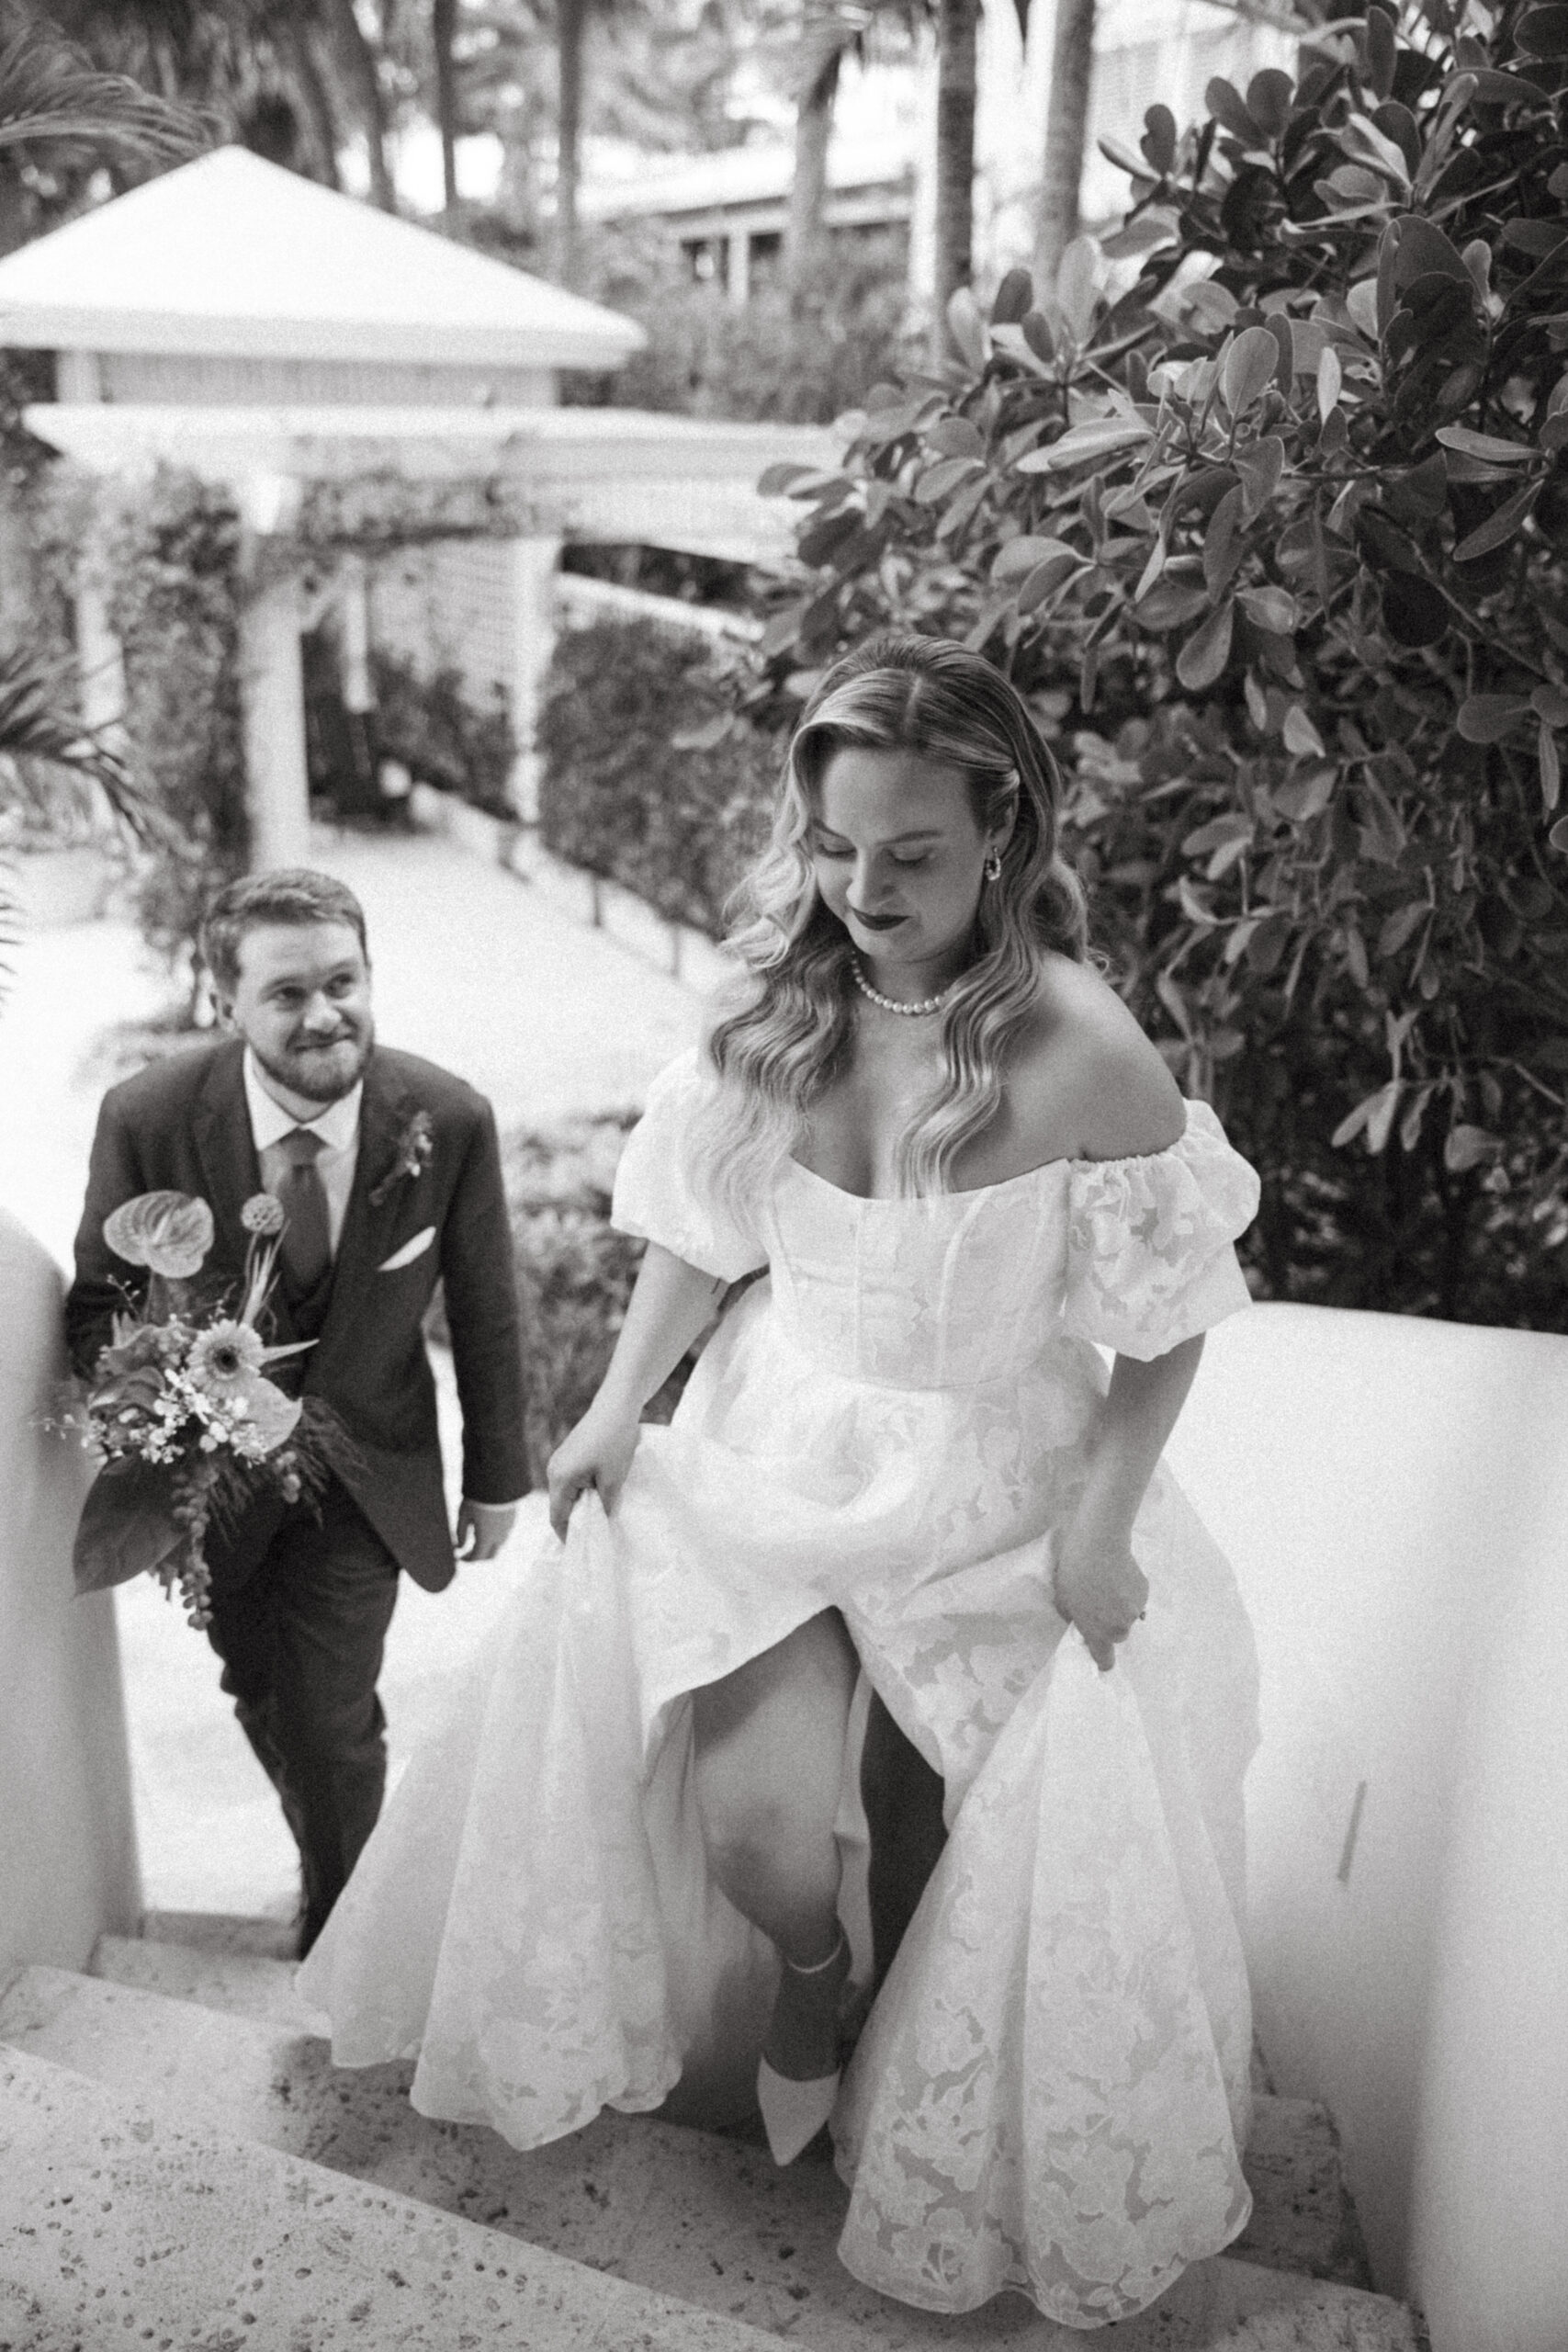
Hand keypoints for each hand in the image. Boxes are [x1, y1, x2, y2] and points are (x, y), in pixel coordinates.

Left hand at [455, 1498, 516, 1559]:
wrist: (499, 1480)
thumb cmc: (477, 1497)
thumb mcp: (463, 1514)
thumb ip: (460, 1532)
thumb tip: (459, 1547)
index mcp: (486, 1537)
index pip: (477, 1557)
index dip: (467, 1559)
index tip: (458, 1556)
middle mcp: (499, 1536)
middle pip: (490, 1555)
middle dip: (479, 1557)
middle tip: (468, 1552)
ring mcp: (508, 1528)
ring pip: (498, 1545)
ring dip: (488, 1546)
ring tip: (475, 1535)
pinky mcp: (513, 1519)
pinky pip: (504, 1533)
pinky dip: (495, 1536)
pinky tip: (486, 1525)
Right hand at [547, 1400, 641, 1540]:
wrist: (616, 1407)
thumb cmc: (615, 1443)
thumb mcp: (613, 1480)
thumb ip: (605, 1506)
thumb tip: (602, 1524)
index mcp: (560, 1479)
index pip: (557, 1517)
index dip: (568, 1535)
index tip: (583, 1549)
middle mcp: (553, 1470)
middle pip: (560, 1506)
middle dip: (577, 1520)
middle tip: (596, 1533)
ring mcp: (559, 1460)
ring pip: (566, 1493)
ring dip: (582, 1504)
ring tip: (602, 1513)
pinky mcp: (568, 1454)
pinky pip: (571, 1480)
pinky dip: (582, 1491)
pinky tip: (600, 1492)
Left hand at [1050, 1517, 1148, 1673]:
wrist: (1098, 1544)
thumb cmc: (1074, 1572)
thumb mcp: (1063, 1600)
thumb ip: (1074, 1619)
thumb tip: (1080, 1622)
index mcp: (1098, 1633)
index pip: (1105, 1660)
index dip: (1103, 1661)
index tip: (1101, 1659)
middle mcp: (1120, 1627)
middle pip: (1118, 1635)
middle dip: (1110, 1625)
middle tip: (1098, 1604)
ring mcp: (1135, 1610)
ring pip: (1128, 1616)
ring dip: (1120, 1607)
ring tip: (1108, 1585)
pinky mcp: (1144, 1593)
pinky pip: (1136, 1600)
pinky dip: (1130, 1594)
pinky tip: (1119, 1576)